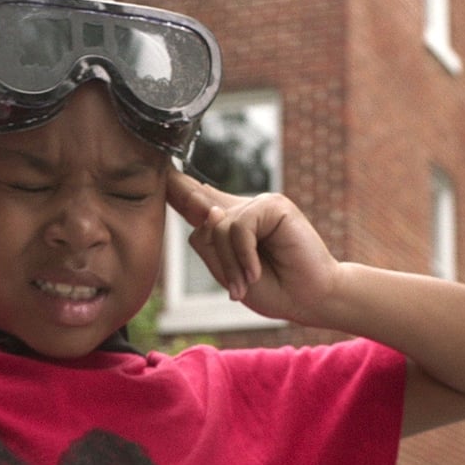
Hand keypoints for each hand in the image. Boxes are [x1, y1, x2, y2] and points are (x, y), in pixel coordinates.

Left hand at [167, 172, 342, 323]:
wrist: (308, 299)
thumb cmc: (272, 289)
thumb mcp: (227, 273)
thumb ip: (211, 245)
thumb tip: (210, 211)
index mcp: (225, 225)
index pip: (193, 200)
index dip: (174, 185)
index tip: (155, 165)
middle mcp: (238, 210)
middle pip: (197, 204)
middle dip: (184, 200)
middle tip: (184, 205)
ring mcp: (257, 205)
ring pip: (218, 227)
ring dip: (230, 263)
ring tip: (246, 283)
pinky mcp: (274, 205)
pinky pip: (238, 227)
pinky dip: (244, 255)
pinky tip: (256, 272)